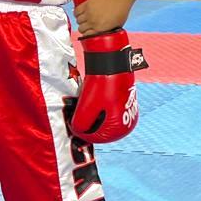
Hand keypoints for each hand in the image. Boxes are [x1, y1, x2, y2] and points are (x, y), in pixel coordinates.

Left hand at [68, 29, 145, 143]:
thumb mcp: (87, 107)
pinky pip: (110, 113)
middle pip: (102, 131)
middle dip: (88, 126)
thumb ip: (80, 125)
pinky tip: (92, 102)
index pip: (97, 138)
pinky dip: (100, 111)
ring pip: (105, 121)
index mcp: (121, 127)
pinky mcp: (126, 103)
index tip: (72, 125)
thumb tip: (77, 130)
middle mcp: (128, 122)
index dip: (82, 133)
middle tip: (76, 118)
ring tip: (82, 109)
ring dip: (93, 118)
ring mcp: (128, 112)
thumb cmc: (102, 84)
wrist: (112, 62)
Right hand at [75, 0, 132, 37]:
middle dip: (83, 27)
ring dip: (80, 20)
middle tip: (86, 25)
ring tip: (83, 18)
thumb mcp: (117, 25)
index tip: (87, 32)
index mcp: (100, 29)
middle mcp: (93, 22)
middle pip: (80, 28)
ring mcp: (89, 13)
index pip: (86, 35)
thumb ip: (109, 30)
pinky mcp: (87, 4)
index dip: (86, 34)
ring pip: (77, 20)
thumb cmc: (121, 10)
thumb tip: (106, 32)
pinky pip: (76, 11)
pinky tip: (80, 13)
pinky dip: (76, 13)